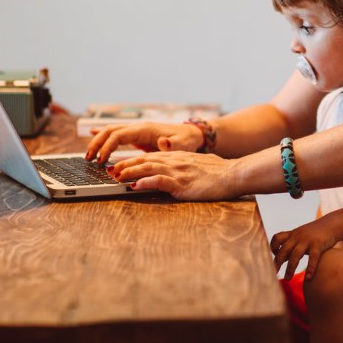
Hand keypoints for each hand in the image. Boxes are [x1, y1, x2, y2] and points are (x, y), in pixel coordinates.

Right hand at [85, 121, 202, 161]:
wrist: (191, 135)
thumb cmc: (186, 141)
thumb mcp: (182, 145)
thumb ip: (171, 145)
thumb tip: (162, 142)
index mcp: (145, 129)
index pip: (118, 135)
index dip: (107, 147)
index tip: (101, 161)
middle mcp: (138, 128)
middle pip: (110, 131)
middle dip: (97, 143)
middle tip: (88, 159)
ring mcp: (136, 131)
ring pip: (111, 132)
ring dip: (98, 142)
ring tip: (89, 156)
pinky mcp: (137, 137)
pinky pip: (117, 134)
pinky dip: (104, 135)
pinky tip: (91, 135)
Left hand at [108, 150, 234, 200]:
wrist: (233, 174)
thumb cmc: (220, 171)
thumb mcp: (199, 164)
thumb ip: (186, 165)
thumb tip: (179, 171)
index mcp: (178, 157)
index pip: (150, 156)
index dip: (132, 160)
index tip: (119, 165)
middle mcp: (175, 161)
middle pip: (144, 160)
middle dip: (125, 165)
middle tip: (109, 170)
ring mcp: (178, 171)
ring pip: (148, 168)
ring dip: (129, 172)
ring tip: (116, 176)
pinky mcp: (182, 183)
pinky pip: (160, 181)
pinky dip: (145, 182)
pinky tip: (135, 185)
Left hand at [270, 219, 339, 280]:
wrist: (332, 224)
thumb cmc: (316, 232)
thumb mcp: (301, 235)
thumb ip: (292, 245)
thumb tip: (283, 258)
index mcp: (292, 234)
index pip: (277, 238)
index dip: (273, 247)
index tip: (275, 256)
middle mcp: (298, 236)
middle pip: (284, 249)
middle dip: (277, 262)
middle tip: (273, 273)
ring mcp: (307, 240)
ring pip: (295, 255)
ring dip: (290, 268)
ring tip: (287, 278)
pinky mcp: (318, 244)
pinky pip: (313, 258)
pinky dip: (310, 268)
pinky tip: (309, 277)